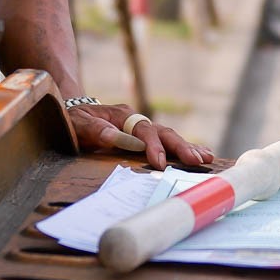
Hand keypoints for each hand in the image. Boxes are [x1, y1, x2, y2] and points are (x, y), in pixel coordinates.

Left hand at [66, 103, 213, 169]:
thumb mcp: (77, 123)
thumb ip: (94, 129)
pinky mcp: (144, 140)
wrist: (74, 116)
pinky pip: (166, 144)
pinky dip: (183, 149)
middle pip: (163, 132)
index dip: (153, 146)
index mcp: (123, 116)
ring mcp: (142, 130)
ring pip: (169, 137)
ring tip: (206, 158)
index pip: (144, 130)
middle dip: (181, 147)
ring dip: (187, 148)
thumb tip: (113, 137)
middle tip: (196, 160)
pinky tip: (200, 155)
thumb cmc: (74, 120)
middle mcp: (137, 121)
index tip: (159, 163)